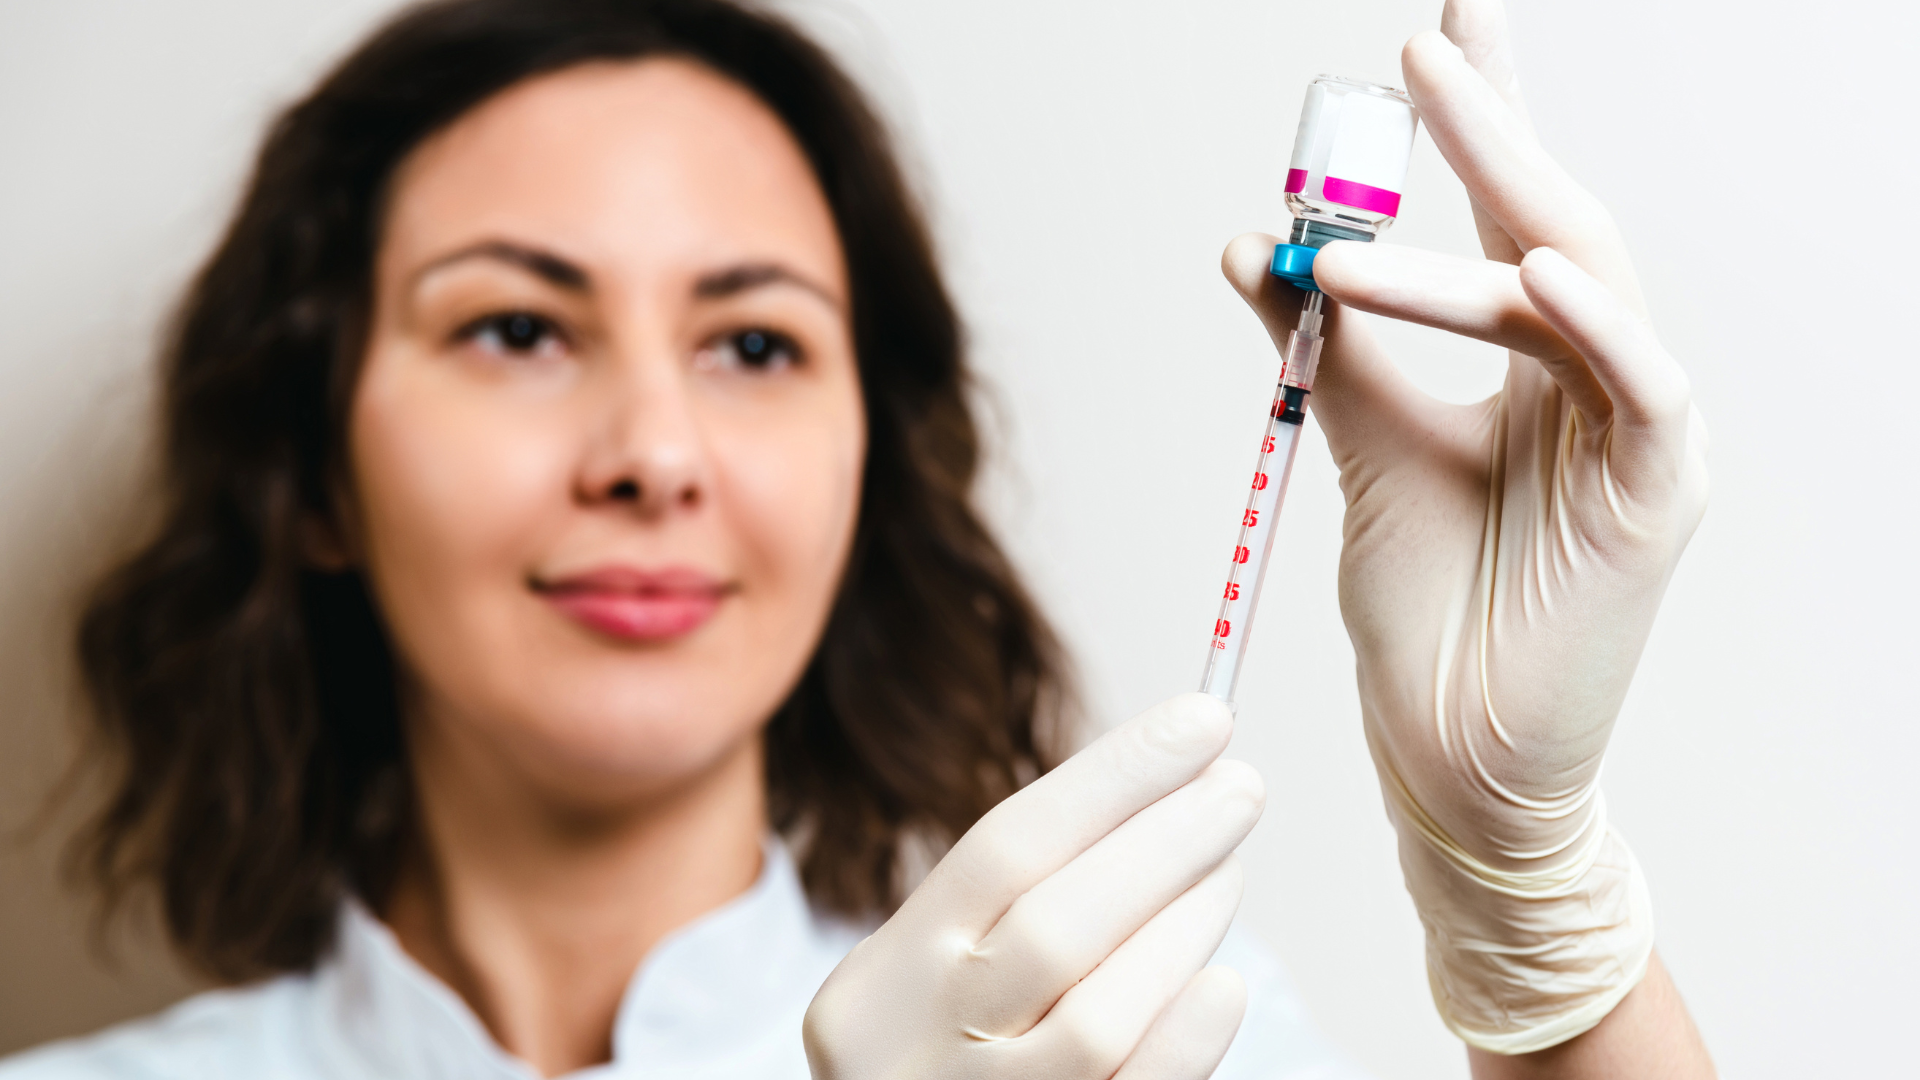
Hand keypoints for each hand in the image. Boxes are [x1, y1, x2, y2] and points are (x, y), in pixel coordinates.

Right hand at [804, 694, 1259, 1079]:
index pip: (1006, 845)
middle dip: (1162, 842)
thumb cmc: (938, 1058)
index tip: (1201, 722)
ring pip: (1096, 1014)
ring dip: (1182, 929)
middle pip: (1056, 924)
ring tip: (1228, 871)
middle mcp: (921, 1044)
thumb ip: (1018, 903)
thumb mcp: (934, 976)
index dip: (1113, 777)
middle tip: (1240, 786)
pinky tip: (1224, 984)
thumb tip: (1164, 792)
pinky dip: (1184, 1036)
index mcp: (888, 975)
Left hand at [1223, 0, 1707, 1054]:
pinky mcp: (1656, 495)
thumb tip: (1253, 243)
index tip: (1437, 37)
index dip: (1487, 122)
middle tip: (1427, 48)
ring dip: (1485, 224)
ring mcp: (1634, 431)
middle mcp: (1592, 377)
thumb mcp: (1360, 444)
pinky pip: (1638, 386)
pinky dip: (1589, 324)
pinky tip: (1534, 268)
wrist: (1452, 752)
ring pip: (1572, 292)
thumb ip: (1322, 345)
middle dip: (1494, 132)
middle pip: (1553, 222)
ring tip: (1385, 181)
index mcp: (1531, 361)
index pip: (1511, 216)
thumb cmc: (1423, 607)